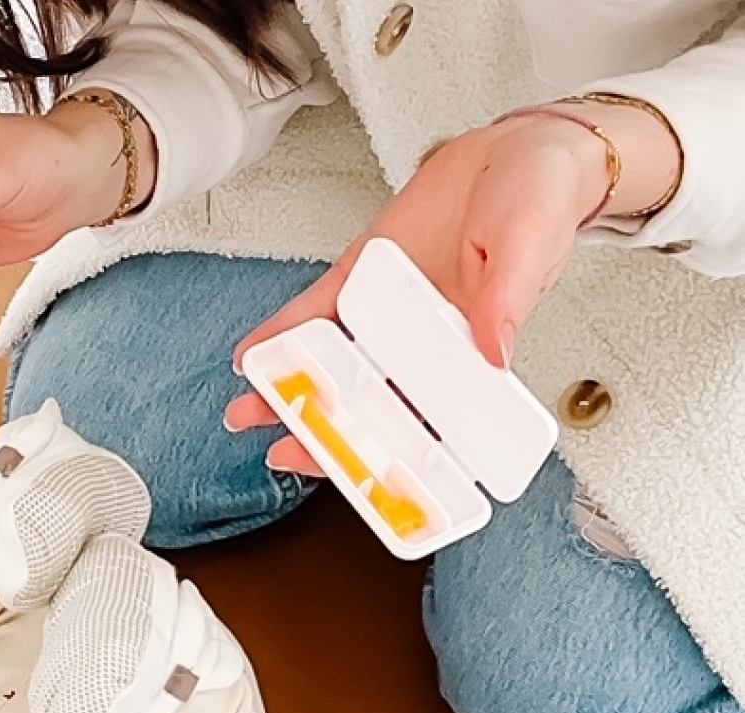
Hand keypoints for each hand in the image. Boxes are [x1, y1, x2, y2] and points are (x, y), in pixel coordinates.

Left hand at [223, 114, 607, 474]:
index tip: (367, 482)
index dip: (397, 458)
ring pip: (331, 367)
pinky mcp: (359, 281)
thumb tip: (496, 351)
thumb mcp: (532, 242)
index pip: (430, 422)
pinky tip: (254, 354)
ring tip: (253, 411)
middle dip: (325, 435)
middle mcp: (421, 348)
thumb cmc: (539, 201)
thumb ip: (511, 298)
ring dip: (291, 392)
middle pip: (367, 406)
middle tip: (288, 453)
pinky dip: (281, 334)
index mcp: (470, 356)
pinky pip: (315, 314)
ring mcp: (383, 318)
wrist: (514, 150)